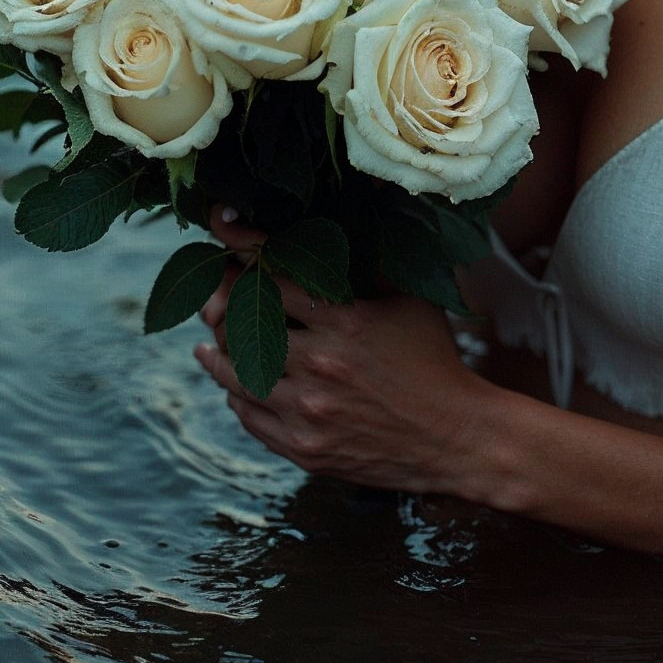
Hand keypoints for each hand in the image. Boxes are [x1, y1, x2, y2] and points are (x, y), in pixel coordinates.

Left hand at [194, 204, 496, 495]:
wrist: (453, 436)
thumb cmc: (434, 357)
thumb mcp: (411, 299)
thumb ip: (373, 261)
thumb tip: (350, 212)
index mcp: (347, 323)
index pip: (275, 275)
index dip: (242, 245)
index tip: (220, 224)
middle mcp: (321, 367)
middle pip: (244, 324)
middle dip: (221, 297)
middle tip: (213, 285)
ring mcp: (308, 413)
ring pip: (236, 374)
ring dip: (218, 350)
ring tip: (210, 336)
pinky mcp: (302, 449)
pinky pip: (249, 416)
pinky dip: (236, 393)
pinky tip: (234, 380)